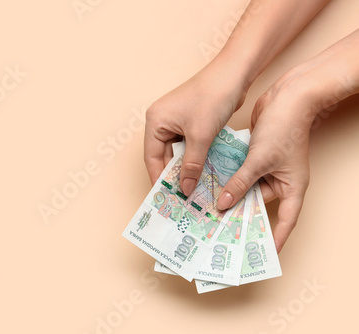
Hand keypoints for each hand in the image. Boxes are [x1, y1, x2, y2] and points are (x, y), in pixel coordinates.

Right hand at [144, 61, 247, 195]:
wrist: (234, 73)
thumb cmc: (213, 98)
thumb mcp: (200, 136)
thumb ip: (191, 165)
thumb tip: (185, 189)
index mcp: (155, 121)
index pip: (151, 157)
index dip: (159, 178)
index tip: (166, 198)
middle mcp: (161, 121)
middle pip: (163, 156)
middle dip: (174, 175)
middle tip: (182, 198)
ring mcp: (176, 121)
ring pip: (178, 152)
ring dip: (186, 168)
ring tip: (193, 189)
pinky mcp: (191, 121)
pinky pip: (189, 145)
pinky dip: (195, 158)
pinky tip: (203, 172)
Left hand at [217, 28, 358, 252]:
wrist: (287, 98)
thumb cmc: (284, 129)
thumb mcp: (259, 160)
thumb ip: (240, 183)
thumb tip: (223, 204)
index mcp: (292, 188)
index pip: (285, 221)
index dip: (274, 240)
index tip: (260, 255)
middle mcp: (280, 183)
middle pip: (260, 207)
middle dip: (242, 218)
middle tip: (220, 233)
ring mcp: (267, 170)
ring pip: (246, 190)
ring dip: (230, 198)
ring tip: (209, 214)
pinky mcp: (256, 159)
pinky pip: (240, 175)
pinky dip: (228, 181)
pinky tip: (210, 188)